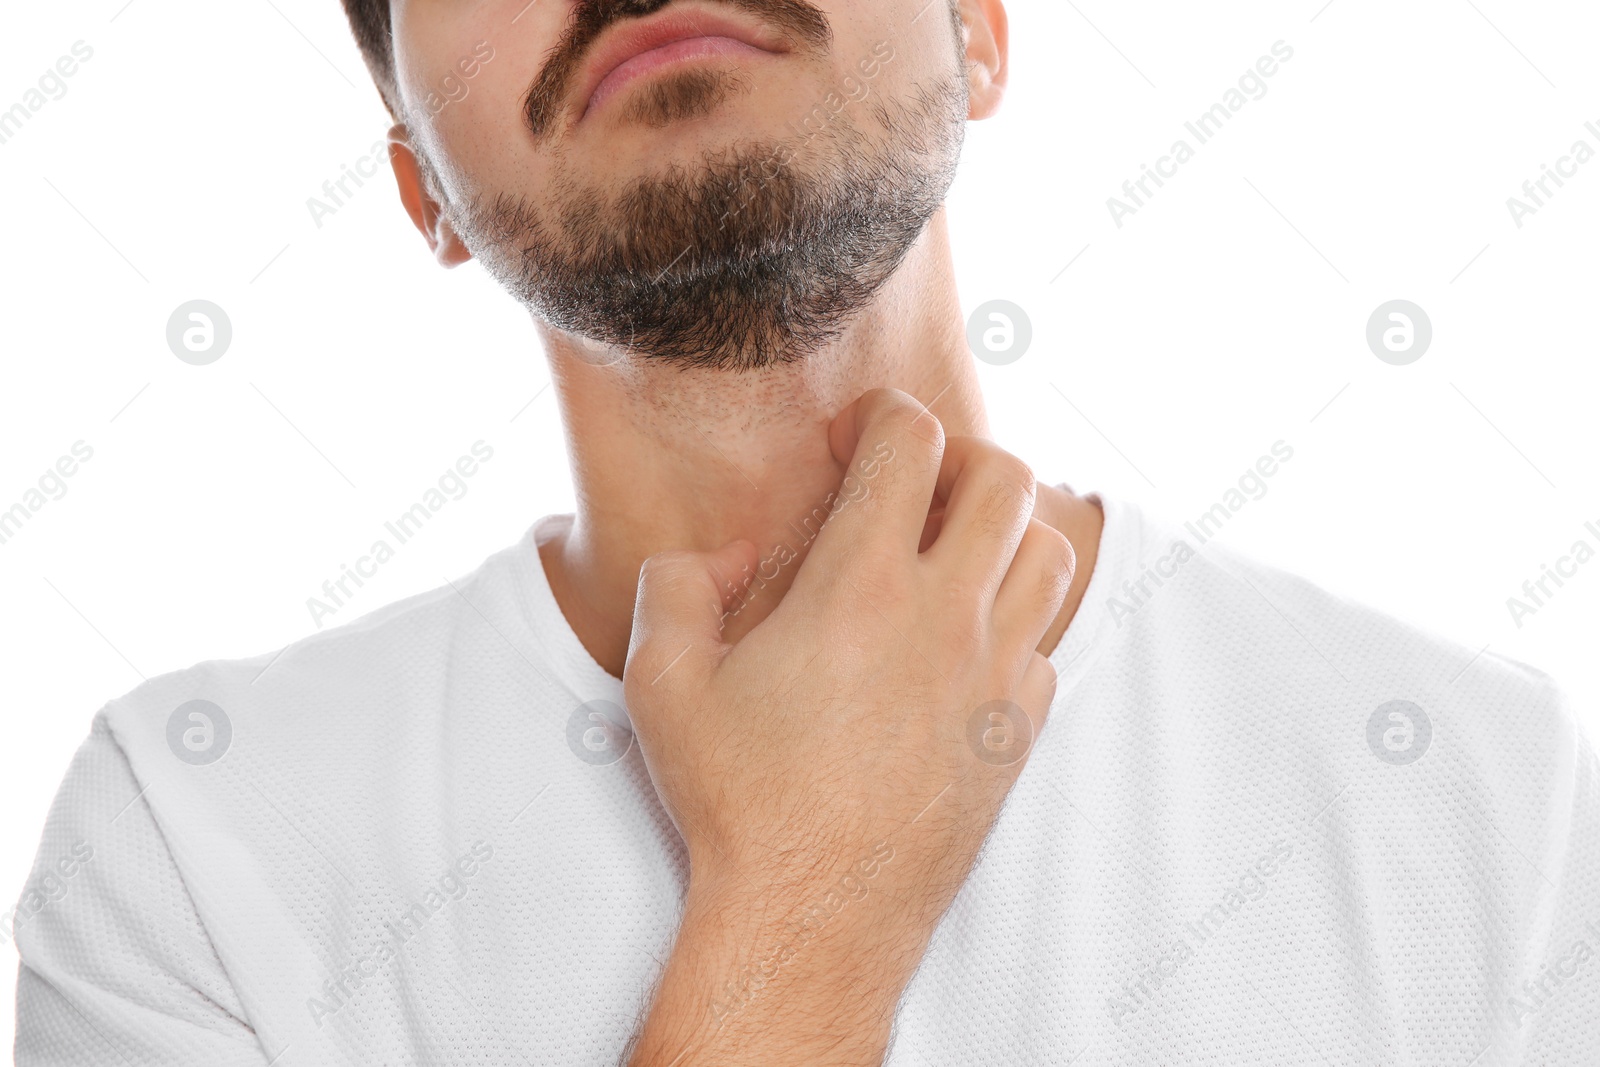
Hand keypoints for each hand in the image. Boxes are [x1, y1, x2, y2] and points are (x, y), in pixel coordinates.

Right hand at [619, 389, 1075, 1064]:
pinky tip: (958, 645)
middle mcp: (946, 618)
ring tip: (950, 553)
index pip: (911, 441)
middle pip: (1008, 478)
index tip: (850, 439)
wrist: (812, 916)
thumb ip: (678, 583)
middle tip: (914, 484)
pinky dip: (1014, 619)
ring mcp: (994, 677)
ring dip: (1004, 532)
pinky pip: (1046, 642)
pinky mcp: (1015, 733)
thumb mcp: (660, 681)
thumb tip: (732, 552)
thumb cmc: (737, 801)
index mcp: (861, 586)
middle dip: (961, 456)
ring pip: (1050, 554)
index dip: (881, 413)